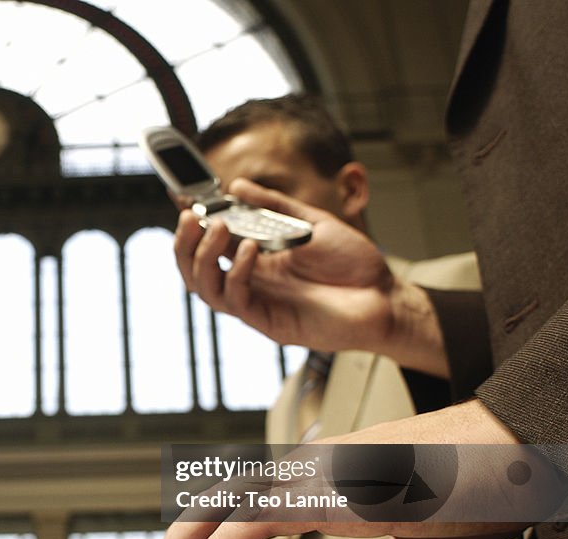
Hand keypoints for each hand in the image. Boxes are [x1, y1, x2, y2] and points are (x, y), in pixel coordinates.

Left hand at [142, 400, 527, 538]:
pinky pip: (253, 524)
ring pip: (222, 508)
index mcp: (324, 475)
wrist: (515, 452)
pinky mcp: (328, 492)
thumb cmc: (475, 487)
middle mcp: (308, 467)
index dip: (207, 534)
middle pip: (217, 501)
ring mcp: (314, 475)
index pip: (246, 500)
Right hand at [174, 179, 447, 376]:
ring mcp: (258, 304)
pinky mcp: (269, 323)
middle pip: (196, 270)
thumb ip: (273, 205)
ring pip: (206, 288)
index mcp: (255, 260)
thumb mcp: (311, 222)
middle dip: (185, 244)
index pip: (209, 244)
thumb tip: (236, 186)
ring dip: (204, 257)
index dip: (192, 226)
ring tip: (218, 227)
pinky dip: (236, 273)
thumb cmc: (353, 264)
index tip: (182, 200)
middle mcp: (250, 283)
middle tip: (189, 217)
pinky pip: (238, 301)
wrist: (385, 296)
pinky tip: (248, 249)